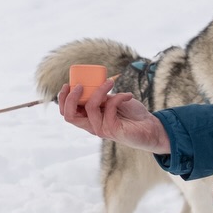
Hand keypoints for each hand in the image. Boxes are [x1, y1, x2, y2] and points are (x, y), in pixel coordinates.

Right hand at [57, 80, 171, 154]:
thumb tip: (92, 82)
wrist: (150, 127)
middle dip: (70, 98)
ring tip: (110, 82)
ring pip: (90, 108)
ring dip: (99, 90)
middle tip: (80, 85)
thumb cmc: (131, 113)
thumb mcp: (112, 100)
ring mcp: (101, 129)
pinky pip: (109, 108)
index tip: (68, 84)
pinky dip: (118, 97)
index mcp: (89, 118)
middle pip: (69, 115)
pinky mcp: (113, 130)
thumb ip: (101, 96)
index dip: (63, 99)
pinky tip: (128, 95)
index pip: (67, 112)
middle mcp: (92, 126)